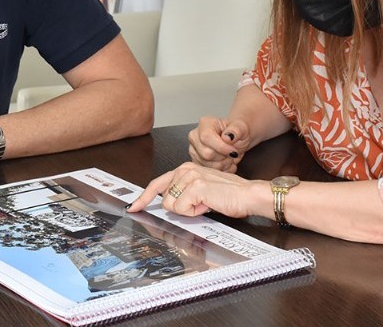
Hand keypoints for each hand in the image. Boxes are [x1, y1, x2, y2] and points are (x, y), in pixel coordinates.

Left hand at [126, 162, 256, 218]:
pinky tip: (208, 204)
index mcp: (184, 168)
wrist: (248, 195)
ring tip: (206, 203)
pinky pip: (182, 210)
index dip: (143, 198)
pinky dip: (195, 212)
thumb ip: (183, 193)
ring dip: (189, 211)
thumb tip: (166, 205)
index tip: (134, 207)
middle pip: (164, 200)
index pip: (157, 184)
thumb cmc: (229, 195)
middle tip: (202, 204)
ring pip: (171, 206)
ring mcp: (188, 177)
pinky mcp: (194, 187)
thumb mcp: (201, 191)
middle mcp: (184, 169)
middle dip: (181, 209)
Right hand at [187, 116, 249, 171]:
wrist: (236, 140)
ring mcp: (194, 150)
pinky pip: (207, 172)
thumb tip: (227, 137)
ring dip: (223, 165)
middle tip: (233, 154)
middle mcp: (195, 136)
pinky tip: (226, 164)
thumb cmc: (238, 133)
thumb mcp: (242, 128)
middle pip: (206, 154)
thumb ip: (236, 130)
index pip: (206, 137)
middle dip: (223, 157)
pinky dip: (221, 171)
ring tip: (230, 158)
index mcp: (205, 124)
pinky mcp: (196, 162)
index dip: (221, 147)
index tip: (234, 152)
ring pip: (207, 165)